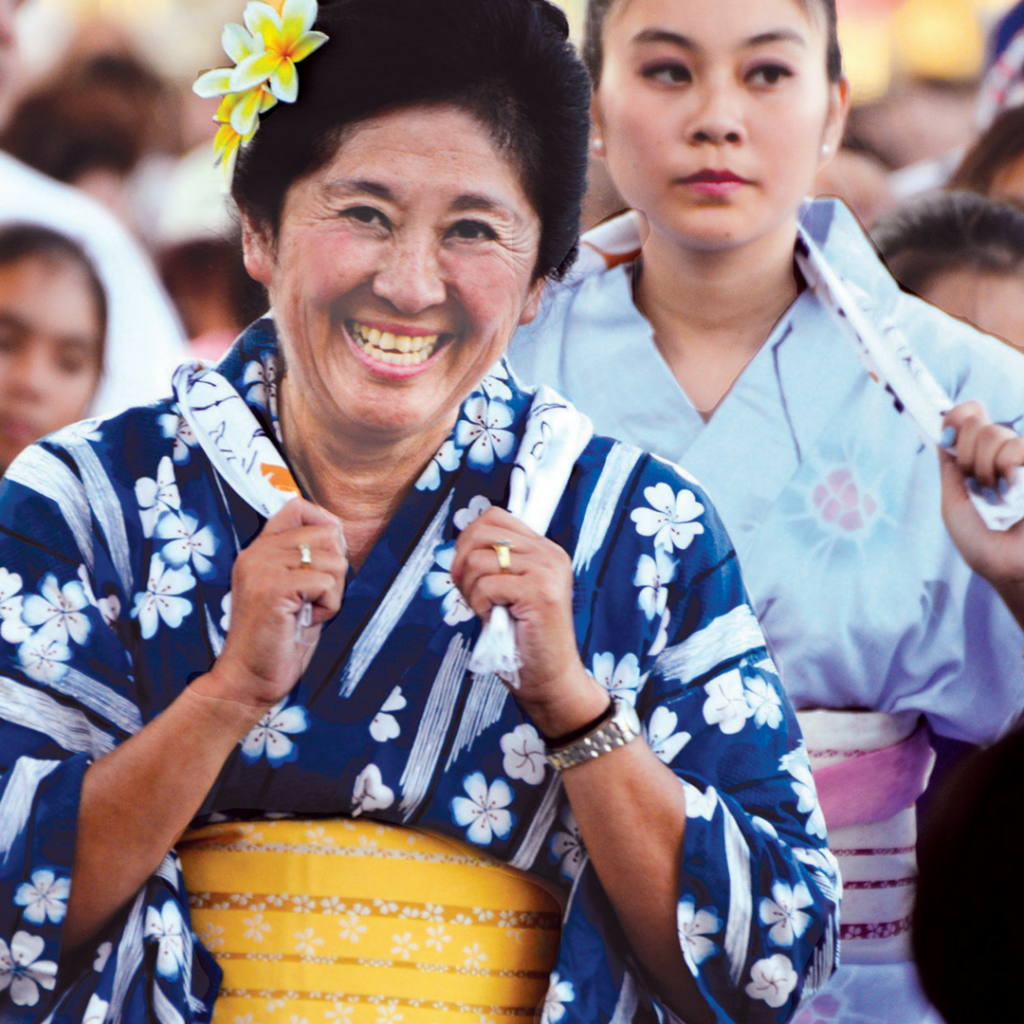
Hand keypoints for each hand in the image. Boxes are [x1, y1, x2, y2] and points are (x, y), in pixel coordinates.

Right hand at [197, 498, 347, 710]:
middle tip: (314, 599)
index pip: (298, 507)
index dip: (325, 524)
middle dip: (335, 570)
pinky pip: (327, 584)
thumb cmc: (278, 640)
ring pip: (333, 560)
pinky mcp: (273, 589)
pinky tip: (306, 621)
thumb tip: (339, 534)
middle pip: (328, 534)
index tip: (327, 558)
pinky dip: (328, 607)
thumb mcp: (294, 591)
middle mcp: (258, 552)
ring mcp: (262, 568)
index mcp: (260, 550)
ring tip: (307, 612)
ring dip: (333, 593)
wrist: (248, 679)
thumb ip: (308, 560)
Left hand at [451, 508, 606, 736]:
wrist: (550, 679)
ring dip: (471, 590)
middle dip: (462, 562)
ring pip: (478, 560)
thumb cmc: (524, 640)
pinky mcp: (538, 591)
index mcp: (544, 549)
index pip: (494, 517)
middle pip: (482, 531)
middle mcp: (549, 554)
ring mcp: (546, 570)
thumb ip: (494, 564)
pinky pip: (485, 585)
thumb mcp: (508, 592)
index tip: (466, 570)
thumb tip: (459, 546)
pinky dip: (480, 605)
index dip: (469, 539)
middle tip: (469, 592)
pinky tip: (494, 619)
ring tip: (487, 610)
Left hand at [939, 402, 1023, 590]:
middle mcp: (1003, 453)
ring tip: (996, 497)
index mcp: (978, 459)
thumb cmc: (982, 544)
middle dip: (965, 456)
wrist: (1010, 567)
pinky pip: (1016, 449)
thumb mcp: (954, 503)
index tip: (946, 434)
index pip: (969, 415)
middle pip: (975, 423)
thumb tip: (941, 435)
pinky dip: (1007, 471)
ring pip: (994, 435)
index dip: (956, 416)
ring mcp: (1022, 459)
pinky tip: (1012, 494)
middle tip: (976, 486)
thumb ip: (950, 468)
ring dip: (985, 471)